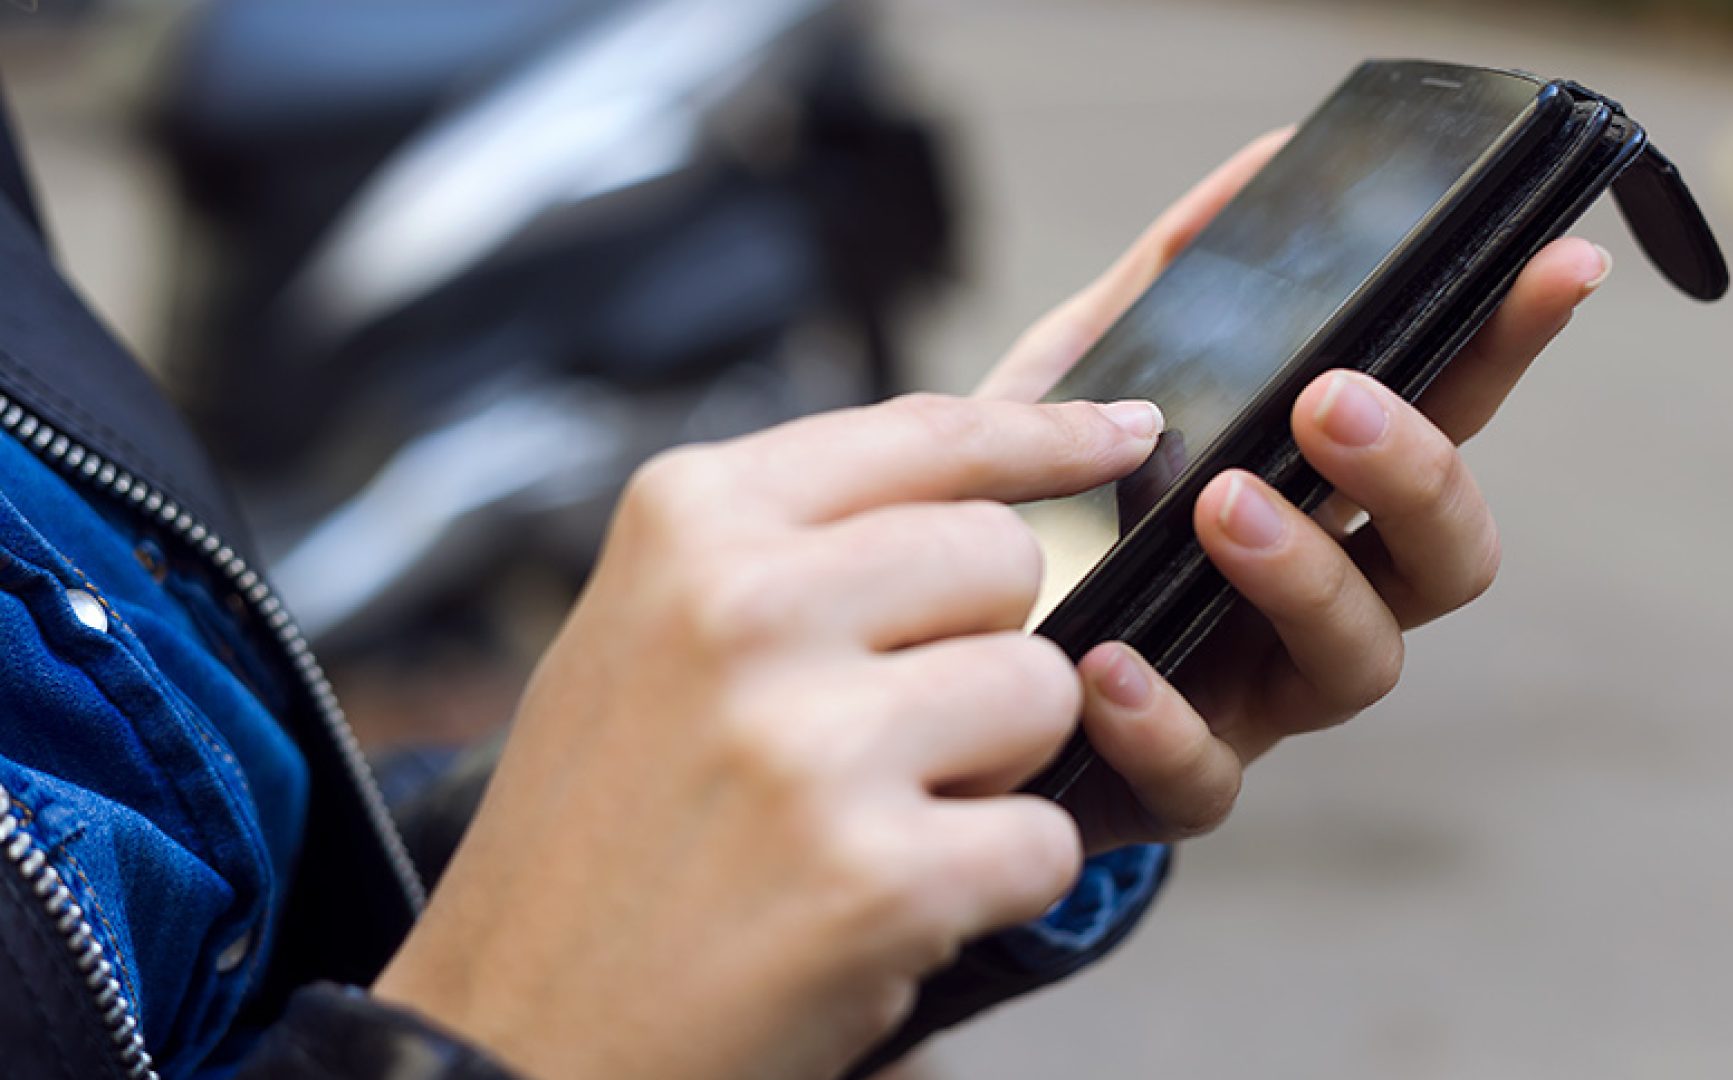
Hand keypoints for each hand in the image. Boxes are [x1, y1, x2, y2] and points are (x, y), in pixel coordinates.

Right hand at [373, 395, 1163, 1078]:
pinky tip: (888, 905)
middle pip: (1005, 557)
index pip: (925, 434)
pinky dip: (996, 883)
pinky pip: (1048, 839)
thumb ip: (801, 542)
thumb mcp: (653, 631)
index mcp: (687, 521)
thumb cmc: (601, 830)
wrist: (513, 1036)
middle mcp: (742, 605)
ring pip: (1046, 690)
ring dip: (997, 767)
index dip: (1045, 434)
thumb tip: (1000, 468)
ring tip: (876, 816)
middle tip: (891, 728)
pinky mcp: (875, 875)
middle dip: (986, 642)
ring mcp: (807, 741)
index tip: (1122, 435)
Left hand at [978, 131, 1613, 852]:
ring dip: (1308, 578)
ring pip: (1360, 665)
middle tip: (1331, 403)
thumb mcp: (1074, 381)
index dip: (1505, 351)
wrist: (927, 649)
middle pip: (1445, 561)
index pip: (1438, 417)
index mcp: (1309, 497)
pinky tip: (1108, 660)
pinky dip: (1166, 719)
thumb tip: (1257, 166)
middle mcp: (1308, 600)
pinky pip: (1208, 778)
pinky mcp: (1169, 782)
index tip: (1555, 267)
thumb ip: (1163, 284)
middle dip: (1415, 477)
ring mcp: (1252, 696)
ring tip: (1223, 507)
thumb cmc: (1030, 513)